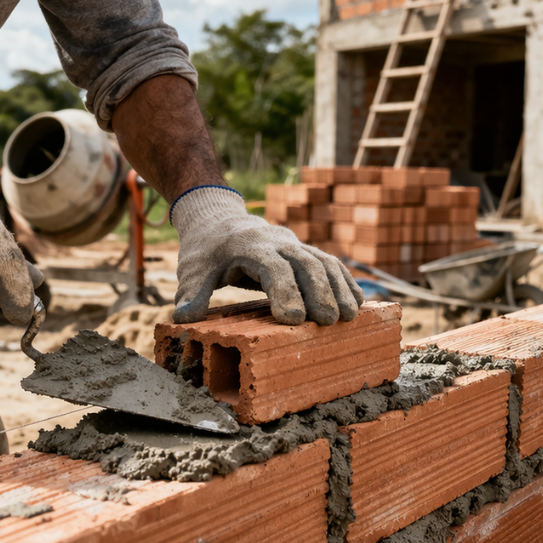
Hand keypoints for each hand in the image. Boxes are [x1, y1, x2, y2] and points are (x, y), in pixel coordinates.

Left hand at [171, 186, 362, 325]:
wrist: (219, 220)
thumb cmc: (206, 251)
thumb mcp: (193, 270)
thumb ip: (192, 293)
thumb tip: (184, 318)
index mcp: (249, 246)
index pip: (273, 267)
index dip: (285, 292)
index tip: (293, 320)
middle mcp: (277, 241)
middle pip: (305, 263)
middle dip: (320, 293)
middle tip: (328, 322)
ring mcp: (294, 244)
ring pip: (323, 261)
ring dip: (339, 288)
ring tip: (350, 317)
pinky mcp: (304, 250)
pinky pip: (330, 262)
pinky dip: (345, 280)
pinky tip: (358, 301)